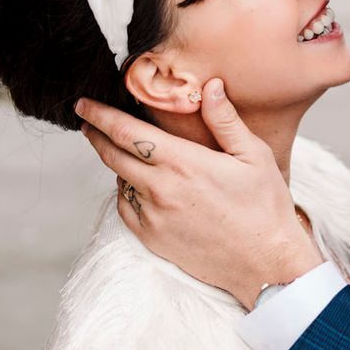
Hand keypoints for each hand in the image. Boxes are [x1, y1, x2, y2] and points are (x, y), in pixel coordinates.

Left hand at [75, 78, 323, 308]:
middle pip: (113, 155)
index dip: (101, 116)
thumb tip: (211, 86)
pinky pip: (125, 209)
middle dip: (96, 134)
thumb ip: (226, 120)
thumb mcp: (254, 155)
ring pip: (119, 181)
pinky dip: (125, 191)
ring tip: (121, 149)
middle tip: (88, 120)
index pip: (127, 132)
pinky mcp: (153, 239)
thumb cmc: (265, 206)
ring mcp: (153, 217)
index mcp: (184, 163)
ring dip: (115, 162)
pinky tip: (137, 184)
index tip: (84, 104)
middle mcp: (161, 189)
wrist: (265, 263)